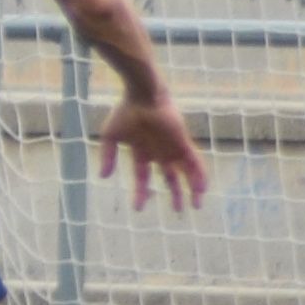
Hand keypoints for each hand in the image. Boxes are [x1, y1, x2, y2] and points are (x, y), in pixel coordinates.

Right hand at [103, 93, 208, 211]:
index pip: (143, 176)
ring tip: (195, 205)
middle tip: (179, 210)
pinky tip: (202, 189)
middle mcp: (159, 151)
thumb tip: (103, 177)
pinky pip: (195, 162)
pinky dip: (199, 175)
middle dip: (174, 193)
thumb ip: (108, 156)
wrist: (142, 94)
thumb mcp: (110, 136)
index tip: (137, 208)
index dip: (141, 192)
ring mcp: (173, 147)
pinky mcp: (183, 142)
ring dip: (192, 188)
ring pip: (186, 172)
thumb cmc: (125, 112)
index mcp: (142, 151)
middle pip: (170, 177)